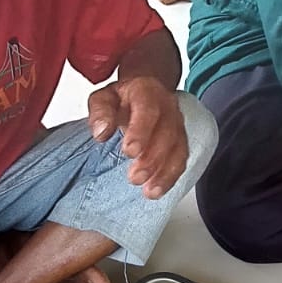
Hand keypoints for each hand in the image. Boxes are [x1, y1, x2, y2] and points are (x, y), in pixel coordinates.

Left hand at [87, 76, 187, 198]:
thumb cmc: (122, 98)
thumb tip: (101, 132)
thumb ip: (100, 113)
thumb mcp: (104, 97)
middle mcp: (167, 107)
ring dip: (165, 172)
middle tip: (135, 177)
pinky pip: (181, 159)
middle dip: (152, 158)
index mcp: (147, 92)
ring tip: (149, 191)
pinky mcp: (180, 140)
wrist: (143, 91)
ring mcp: (177, 124)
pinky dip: (170, 177)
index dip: (141, 131)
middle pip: (167, 133)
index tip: (130, 151)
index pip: (148, 110)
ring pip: (178, 149)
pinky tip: (157, 190)